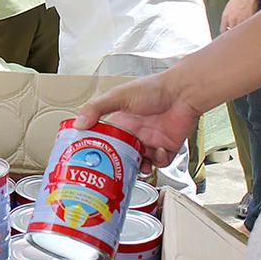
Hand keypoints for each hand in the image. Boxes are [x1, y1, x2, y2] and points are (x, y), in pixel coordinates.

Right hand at [74, 73, 200, 171]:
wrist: (182, 92)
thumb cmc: (153, 89)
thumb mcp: (119, 96)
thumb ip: (97, 108)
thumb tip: (78, 124)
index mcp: (122, 122)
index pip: (106, 141)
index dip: (101, 151)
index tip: (94, 159)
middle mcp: (136, 134)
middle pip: (123, 157)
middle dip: (120, 166)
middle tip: (117, 171)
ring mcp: (152, 142)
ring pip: (142, 164)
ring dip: (141, 167)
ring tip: (141, 165)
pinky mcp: (168, 148)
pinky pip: (161, 163)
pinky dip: (159, 161)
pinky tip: (159, 151)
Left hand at [221, 0, 259, 31]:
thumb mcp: (229, 8)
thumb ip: (228, 18)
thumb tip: (229, 26)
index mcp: (225, 16)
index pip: (223, 30)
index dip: (226, 34)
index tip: (229, 35)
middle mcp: (231, 19)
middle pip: (232, 32)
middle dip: (235, 33)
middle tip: (239, 33)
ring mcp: (240, 20)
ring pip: (241, 30)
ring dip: (243, 30)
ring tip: (246, 28)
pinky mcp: (249, 19)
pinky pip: (248, 27)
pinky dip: (249, 27)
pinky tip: (251, 25)